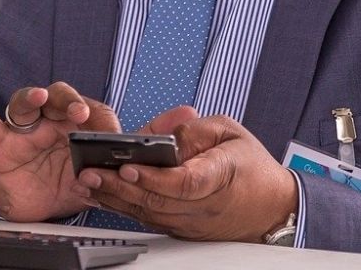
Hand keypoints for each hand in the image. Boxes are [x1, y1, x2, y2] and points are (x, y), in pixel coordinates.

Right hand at [0, 77, 119, 221]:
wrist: (35, 211)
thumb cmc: (63, 185)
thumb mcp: (92, 179)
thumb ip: (109, 171)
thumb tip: (131, 168)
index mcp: (77, 126)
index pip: (92, 112)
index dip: (103, 122)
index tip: (113, 136)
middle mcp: (51, 121)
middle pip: (59, 97)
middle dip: (70, 101)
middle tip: (81, 113)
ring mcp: (25, 130)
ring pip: (25, 103)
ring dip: (32, 98)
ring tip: (39, 98)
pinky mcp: (1, 144)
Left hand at [76, 111, 296, 242]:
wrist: (272, 206)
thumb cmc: (251, 165)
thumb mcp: (229, 131)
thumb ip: (194, 131)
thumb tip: (160, 137)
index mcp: (219, 176)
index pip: (183, 182)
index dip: (154, 176)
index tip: (129, 165)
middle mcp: (203, 205)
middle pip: (157, 200)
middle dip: (120, 186)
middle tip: (91, 171)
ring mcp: (191, 222)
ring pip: (148, 213)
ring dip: (115, 198)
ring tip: (87, 182)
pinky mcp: (182, 229)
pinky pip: (149, 218)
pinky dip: (124, 207)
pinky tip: (103, 195)